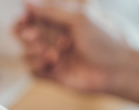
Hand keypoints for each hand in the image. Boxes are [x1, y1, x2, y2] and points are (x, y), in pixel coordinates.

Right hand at [13, 0, 130, 92]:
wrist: (116, 70)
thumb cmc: (104, 40)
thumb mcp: (78, 18)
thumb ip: (51, 10)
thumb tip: (26, 2)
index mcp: (62, 20)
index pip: (35, 15)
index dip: (25, 17)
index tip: (22, 19)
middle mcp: (55, 36)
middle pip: (26, 33)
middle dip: (27, 35)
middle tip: (34, 37)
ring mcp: (53, 55)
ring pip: (27, 52)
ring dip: (34, 51)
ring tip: (53, 54)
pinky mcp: (52, 73)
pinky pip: (33, 70)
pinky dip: (38, 65)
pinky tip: (52, 63)